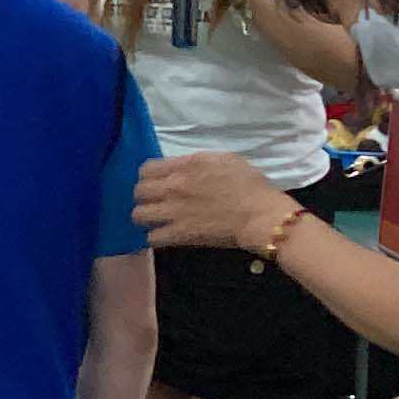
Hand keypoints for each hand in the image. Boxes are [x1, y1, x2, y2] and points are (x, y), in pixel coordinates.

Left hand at [137, 152, 297, 252]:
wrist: (260, 215)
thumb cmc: (250, 185)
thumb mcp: (225, 160)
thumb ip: (198, 162)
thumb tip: (184, 167)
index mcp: (186, 165)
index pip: (147, 168)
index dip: (148, 176)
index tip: (155, 182)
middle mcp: (174, 187)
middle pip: (138, 191)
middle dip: (143, 196)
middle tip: (154, 201)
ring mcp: (174, 212)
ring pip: (138, 215)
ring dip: (145, 217)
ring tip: (155, 219)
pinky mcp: (180, 234)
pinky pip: (152, 238)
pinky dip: (156, 238)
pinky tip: (164, 235)